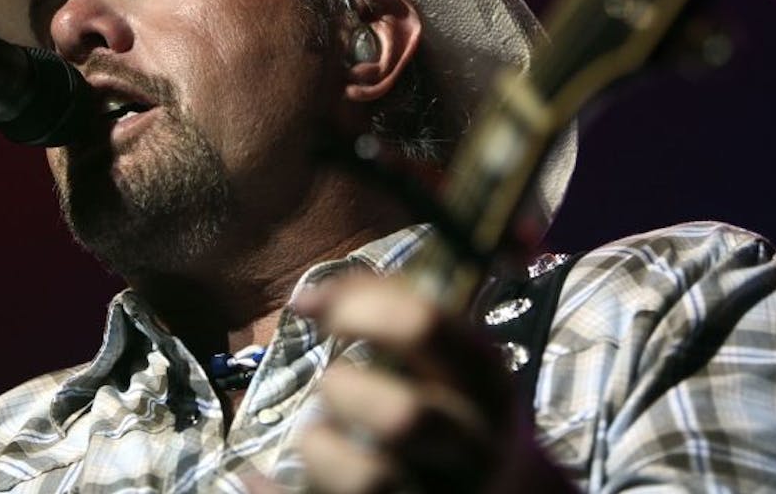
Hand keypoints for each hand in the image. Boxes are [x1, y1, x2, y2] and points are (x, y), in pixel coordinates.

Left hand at [286, 273, 530, 492]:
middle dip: (345, 391)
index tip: (326, 312)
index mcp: (484, 383)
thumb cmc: (457, 410)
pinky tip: (265, 480)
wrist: (509, 492)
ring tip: (318, 438)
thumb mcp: (450, 358)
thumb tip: (306, 300)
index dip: (361, 309)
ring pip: (369, 478)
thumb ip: (389, 311)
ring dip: (321, 449)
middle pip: (403, 417)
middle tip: (333, 386)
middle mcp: (471, 445)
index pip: (426, 327)